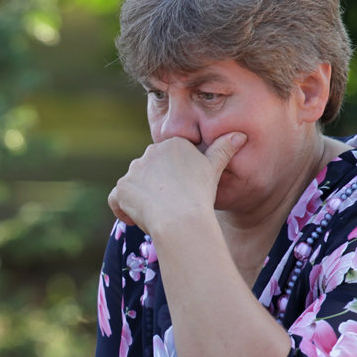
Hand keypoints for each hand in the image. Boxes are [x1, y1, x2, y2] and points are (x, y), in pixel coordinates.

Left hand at [108, 132, 246, 232]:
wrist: (181, 219)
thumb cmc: (200, 196)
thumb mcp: (215, 170)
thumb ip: (223, 150)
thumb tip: (239, 135)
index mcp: (172, 144)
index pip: (166, 161)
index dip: (172, 180)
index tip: (181, 193)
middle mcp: (149, 152)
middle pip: (149, 173)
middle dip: (155, 188)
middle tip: (169, 206)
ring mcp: (133, 169)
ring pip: (133, 186)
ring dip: (140, 199)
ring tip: (156, 215)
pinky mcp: (121, 187)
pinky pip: (116, 199)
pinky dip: (122, 210)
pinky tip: (136, 220)